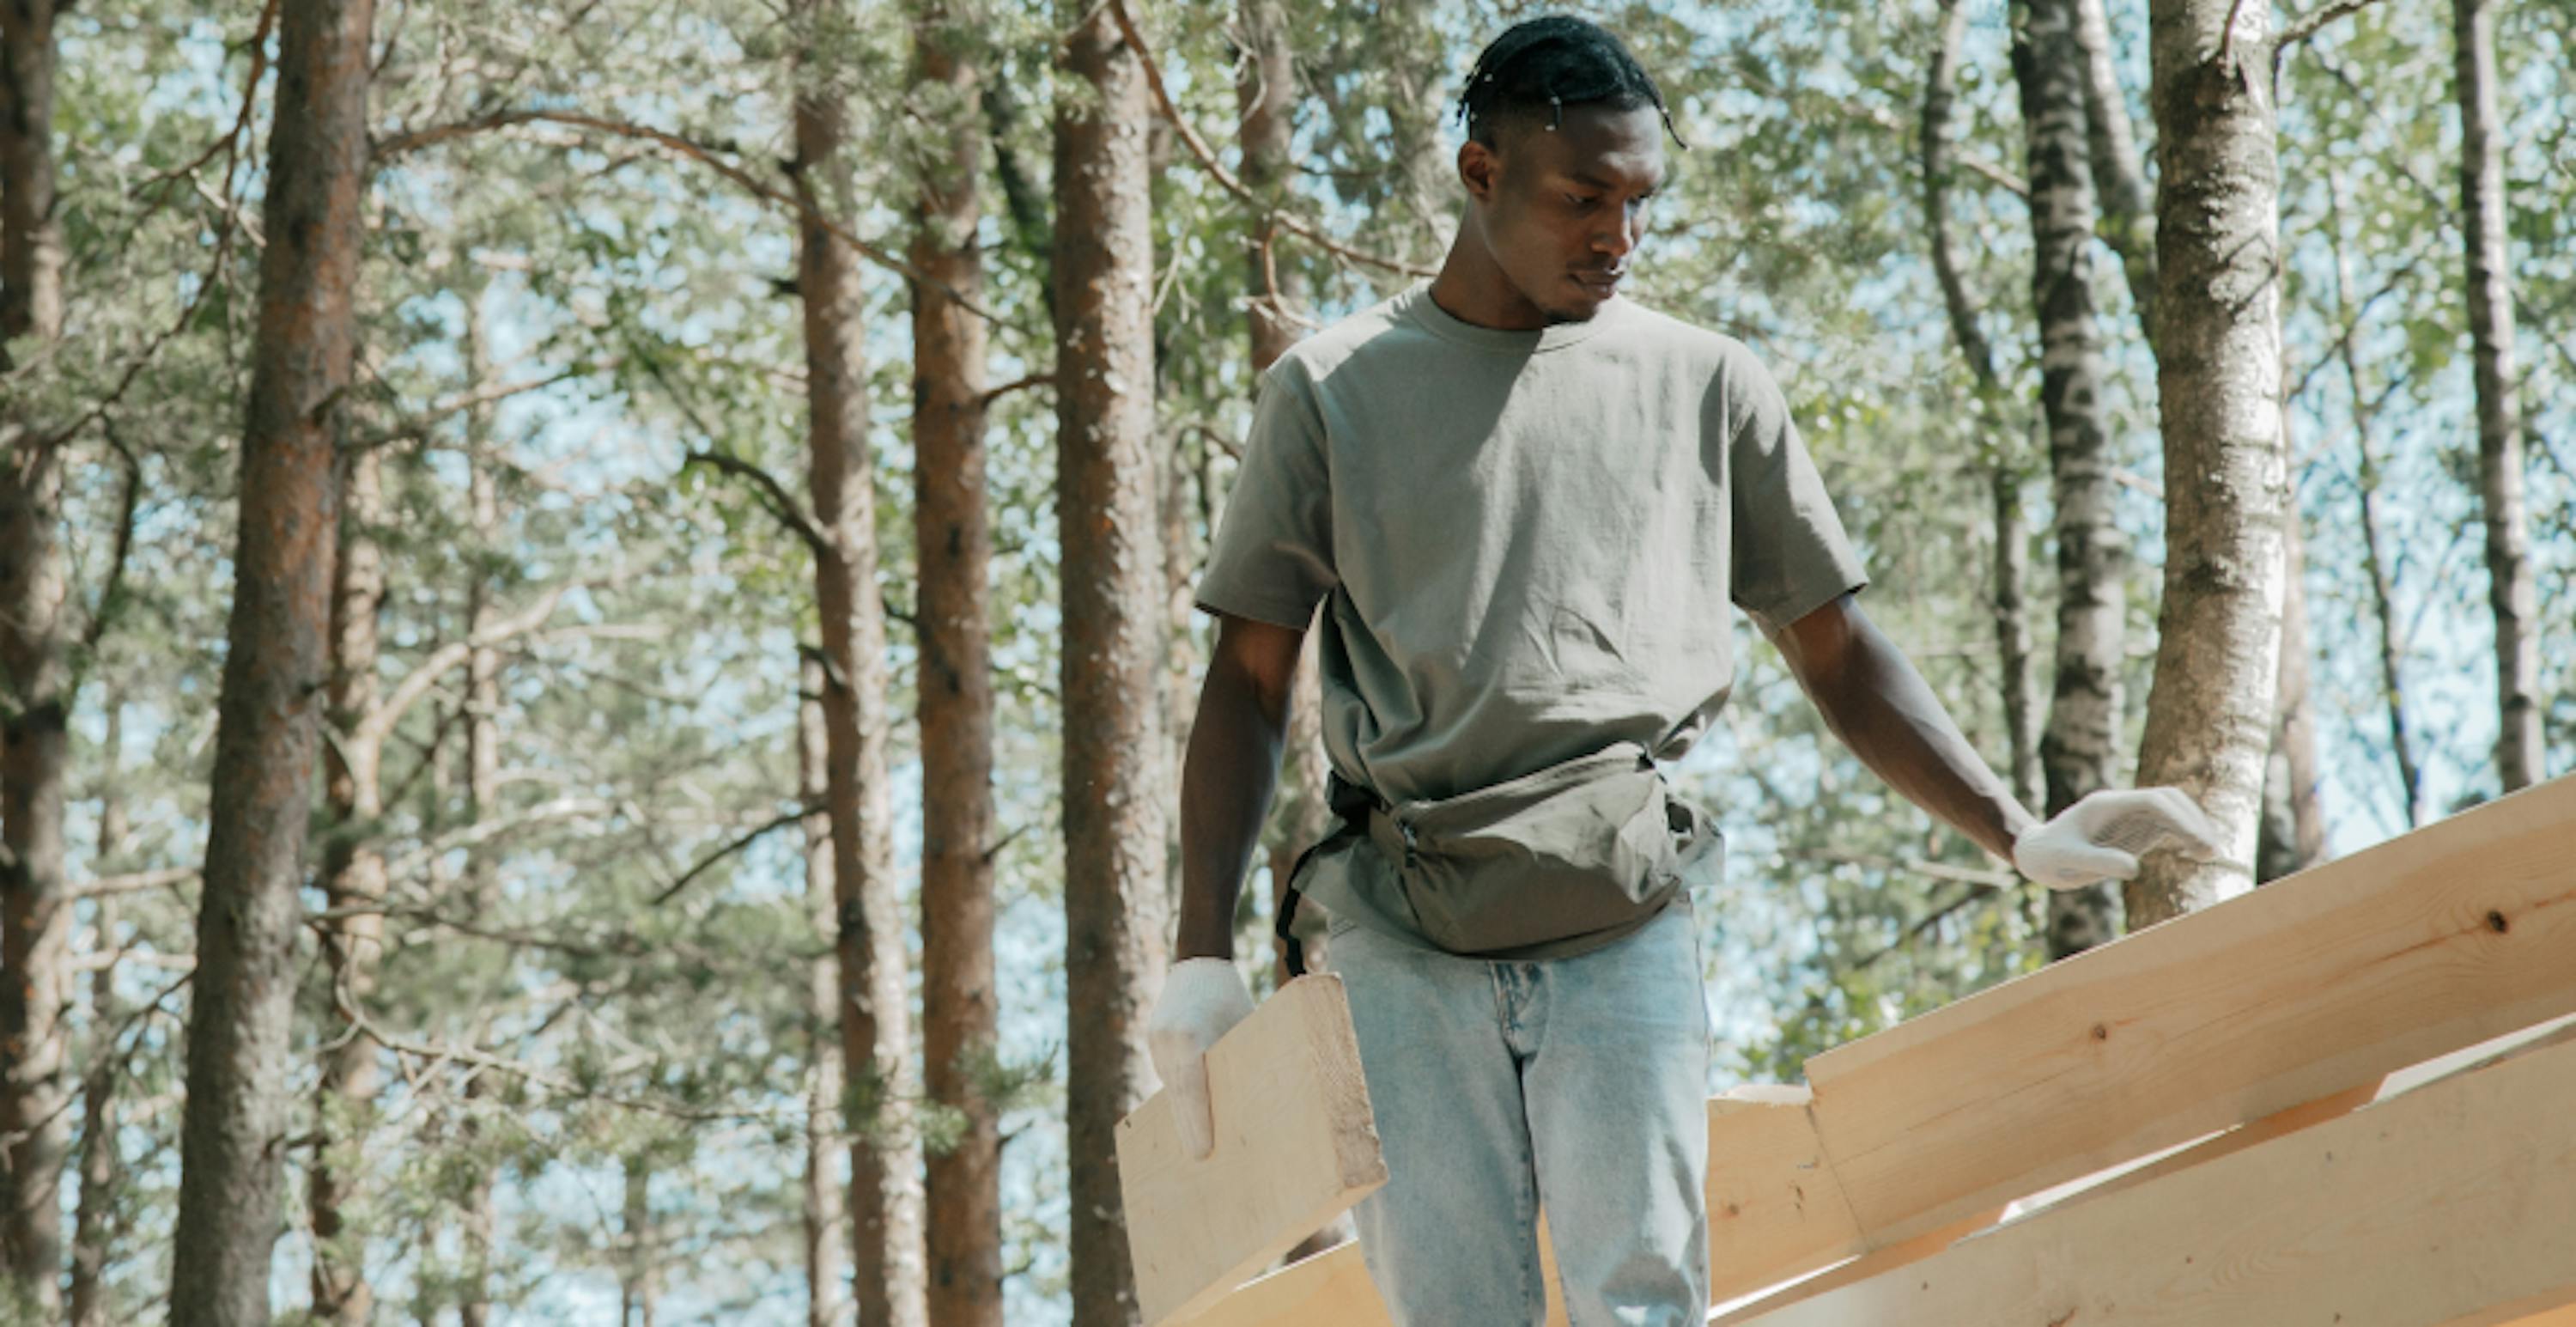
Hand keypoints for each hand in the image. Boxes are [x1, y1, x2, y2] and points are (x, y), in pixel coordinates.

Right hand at [1145, 958, 1255, 1158]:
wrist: (1199, 961)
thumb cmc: (1232, 996)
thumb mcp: (1245, 1025)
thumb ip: (1244, 1058)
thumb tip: (1258, 1101)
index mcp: (1190, 1033)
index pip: (1192, 1088)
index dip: (1197, 1121)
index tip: (1202, 1151)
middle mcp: (1167, 1038)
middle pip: (1178, 1094)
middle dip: (1188, 1127)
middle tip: (1200, 1160)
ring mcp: (1156, 1039)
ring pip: (1171, 1086)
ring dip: (1182, 1113)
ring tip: (1198, 1146)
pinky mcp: (1153, 1040)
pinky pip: (1167, 1074)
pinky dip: (1178, 1095)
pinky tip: (1190, 1116)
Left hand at [2013, 787, 2223, 889]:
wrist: (2036, 855)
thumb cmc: (2048, 858)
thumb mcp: (2068, 862)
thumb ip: (2098, 862)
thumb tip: (2134, 868)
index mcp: (2105, 806)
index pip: (2152, 801)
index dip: (2178, 818)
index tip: (2196, 840)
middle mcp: (2121, 806)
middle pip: (2168, 800)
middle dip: (2192, 820)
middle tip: (2209, 850)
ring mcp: (2129, 817)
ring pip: (2172, 812)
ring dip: (2193, 828)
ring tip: (2209, 854)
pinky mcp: (2134, 831)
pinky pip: (2168, 826)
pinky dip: (2186, 836)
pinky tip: (2199, 854)